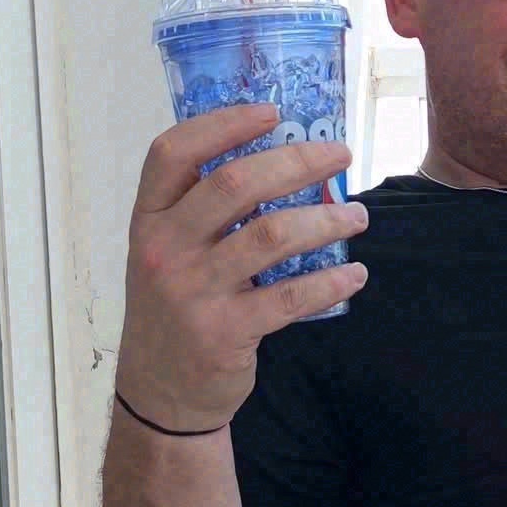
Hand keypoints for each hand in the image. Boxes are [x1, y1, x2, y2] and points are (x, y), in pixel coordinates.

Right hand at [115, 103, 370, 432]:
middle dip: (297, 160)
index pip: (173, 153)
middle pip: (235, 184)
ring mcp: (192, 292)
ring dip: (326, 219)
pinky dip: (330, 281)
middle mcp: (165, 250)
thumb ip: (202, 213)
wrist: (160, 394)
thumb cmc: (175, 309)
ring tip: (357, 215)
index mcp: (149, 220)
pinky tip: (355, 274)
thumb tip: (281, 160)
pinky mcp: (223, 332)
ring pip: (272, 235)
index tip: (271, 111)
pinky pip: (290, 296)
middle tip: (341, 154)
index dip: (223, 124)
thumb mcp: (167, 254)